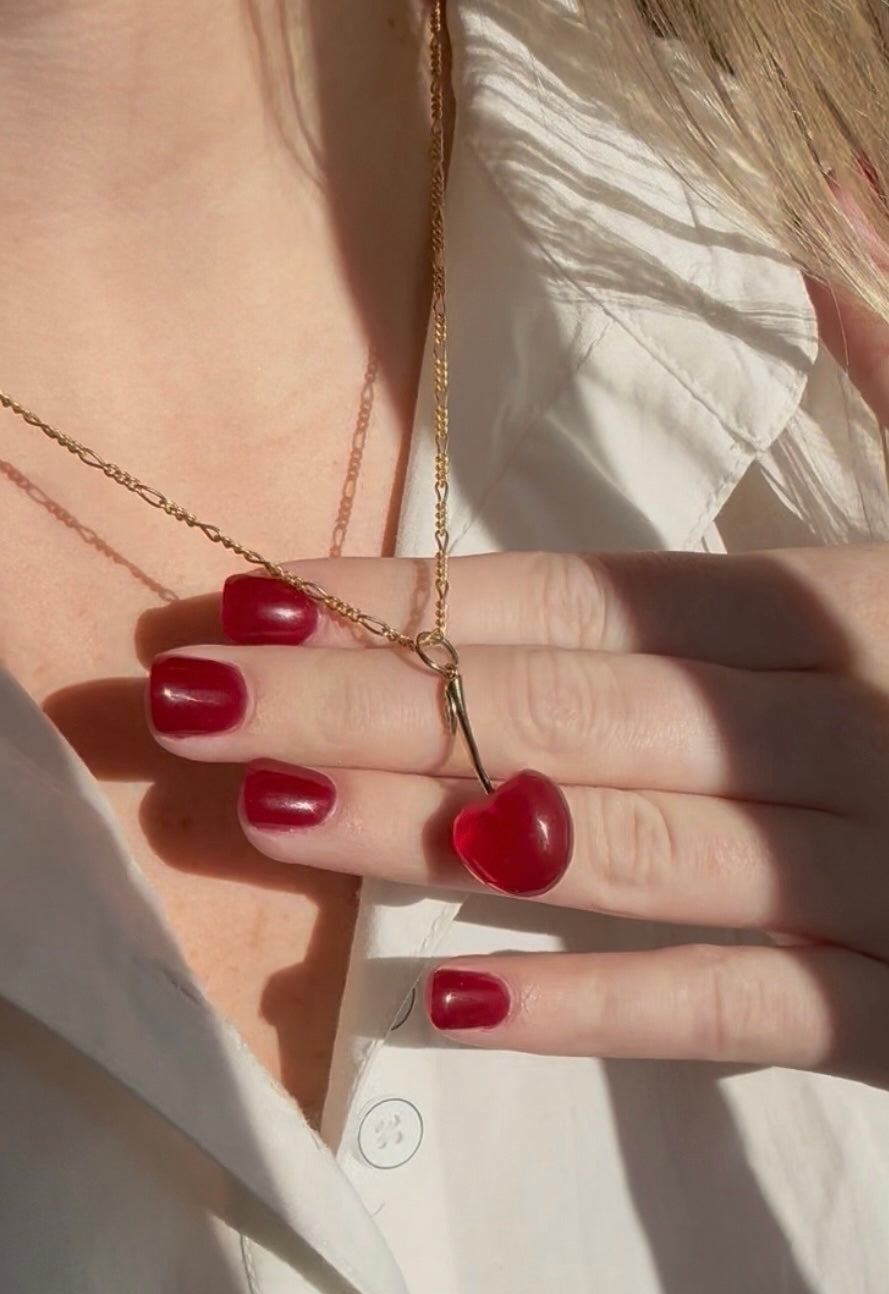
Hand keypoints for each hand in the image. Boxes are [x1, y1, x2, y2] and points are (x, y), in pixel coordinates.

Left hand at [148, 545, 888, 1086]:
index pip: (590, 589)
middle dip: (369, 703)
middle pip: (569, 709)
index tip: (270, 593)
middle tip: (197, 700)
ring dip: (431, 838)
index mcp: (844, 598)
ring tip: (267, 819)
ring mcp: (877, 869)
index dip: (422, 593)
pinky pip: (735, 1010)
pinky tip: (444, 1006)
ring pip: (621, 851)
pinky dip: (597, 1014)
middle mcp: (846, 720)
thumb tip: (833, 202)